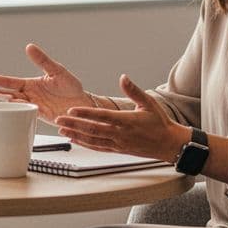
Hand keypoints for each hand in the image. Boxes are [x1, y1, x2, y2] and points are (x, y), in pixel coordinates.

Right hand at [0, 43, 92, 123]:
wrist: (83, 104)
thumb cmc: (71, 87)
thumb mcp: (57, 71)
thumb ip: (43, 60)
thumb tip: (29, 47)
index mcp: (32, 84)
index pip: (11, 82)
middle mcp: (30, 96)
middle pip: (9, 94)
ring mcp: (34, 106)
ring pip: (16, 105)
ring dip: (7, 102)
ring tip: (0, 98)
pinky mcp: (40, 117)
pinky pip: (26, 114)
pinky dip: (19, 112)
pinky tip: (14, 110)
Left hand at [54, 74, 181, 159]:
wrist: (169, 144)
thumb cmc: (160, 123)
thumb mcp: (149, 102)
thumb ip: (134, 90)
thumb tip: (123, 77)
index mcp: (126, 121)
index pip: (101, 116)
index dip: (85, 113)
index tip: (71, 109)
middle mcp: (120, 134)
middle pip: (92, 129)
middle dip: (73, 124)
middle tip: (58, 119)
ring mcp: (118, 143)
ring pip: (92, 140)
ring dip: (75, 134)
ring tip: (61, 129)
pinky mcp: (118, 150)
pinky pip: (98, 147)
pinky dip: (84, 144)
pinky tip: (74, 139)